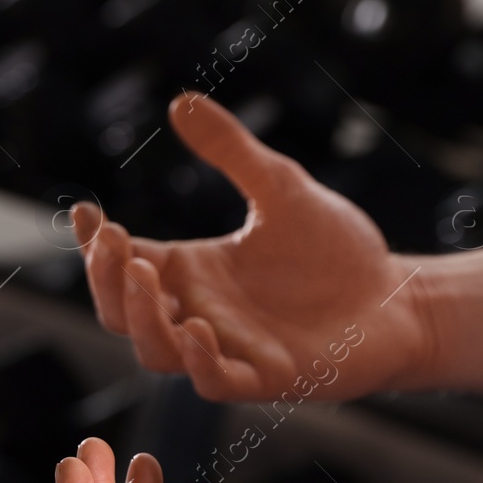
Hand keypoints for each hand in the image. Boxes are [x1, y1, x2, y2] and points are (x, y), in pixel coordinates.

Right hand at [74, 94, 429, 400]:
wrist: (399, 299)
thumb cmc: (335, 251)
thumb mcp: (281, 187)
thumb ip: (232, 152)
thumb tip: (180, 102)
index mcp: (190, 272)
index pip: (122, 262)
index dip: (93, 245)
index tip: (83, 211)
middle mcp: (195, 313)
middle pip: (121, 311)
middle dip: (105, 280)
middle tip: (111, 243)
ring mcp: (226, 350)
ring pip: (155, 351)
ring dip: (141, 317)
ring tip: (142, 274)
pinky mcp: (264, 378)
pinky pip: (215, 381)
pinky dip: (199, 360)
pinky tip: (199, 328)